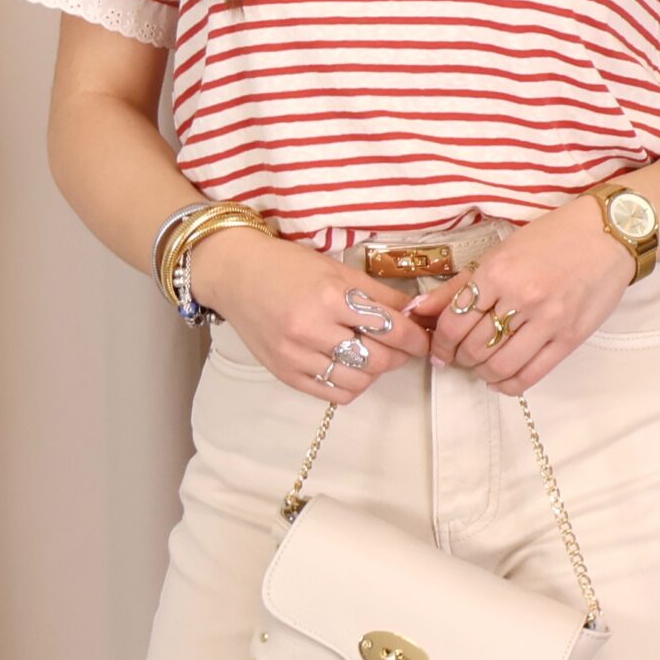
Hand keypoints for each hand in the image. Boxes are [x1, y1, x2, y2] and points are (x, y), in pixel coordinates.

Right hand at [188, 227, 431, 401]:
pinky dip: (352, 386)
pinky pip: (332, 393)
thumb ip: (379, 294)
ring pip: (357, 380)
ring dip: (376, 372)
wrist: (236, 275)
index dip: (414, 337)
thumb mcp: (337, 269)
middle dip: (399, 355)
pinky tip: (353, 369)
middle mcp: (312, 329)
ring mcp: (296, 355)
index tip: (423, 338)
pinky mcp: (285, 373)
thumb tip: (416, 312)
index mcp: (329, 296)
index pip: (388, 326)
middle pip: (377, 358)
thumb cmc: (287, 266)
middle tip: (403, 346)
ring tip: (377, 355)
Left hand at [403, 200, 636, 393]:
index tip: (438, 350)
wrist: (607, 234)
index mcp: (498, 271)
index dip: (440, 344)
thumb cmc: (552, 238)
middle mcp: (521, 297)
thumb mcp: (500, 251)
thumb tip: (421, 310)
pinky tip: (501, 379)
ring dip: (482, 373)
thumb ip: (458, 284)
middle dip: (459, 359)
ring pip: (500, 366)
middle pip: (474, 347)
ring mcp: (548, 320)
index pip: (454, 321)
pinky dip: (509, 384)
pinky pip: (531, 375)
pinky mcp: (570, 338)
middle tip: (459, 357)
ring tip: (481, 366)